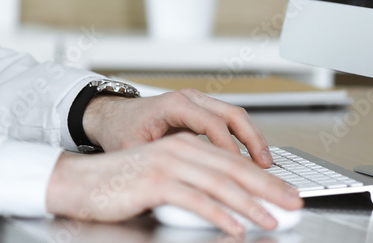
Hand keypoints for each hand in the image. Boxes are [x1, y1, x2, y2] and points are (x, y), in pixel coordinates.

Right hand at [46, 133, 302, 235]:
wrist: (78, 181)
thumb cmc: (118, 185)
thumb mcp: (161, 181)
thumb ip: (192, 186)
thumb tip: (229, 207)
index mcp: (182, 145)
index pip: (232, 162)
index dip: (263, 178)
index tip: (286, 194)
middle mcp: (178, 149)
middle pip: (233, 169)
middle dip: (268, 187)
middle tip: (294, 203)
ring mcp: (166, 164)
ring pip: (219, 183)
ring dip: (251, 204)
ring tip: (272, 220)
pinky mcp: (154, 182)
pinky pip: (195, 199)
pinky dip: (219, 214)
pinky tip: (236, 227)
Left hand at [83, 88, 273, 167]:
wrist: (113, 117)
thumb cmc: (121, 131)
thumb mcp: (134, 150)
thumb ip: (155, 163)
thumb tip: (173, 186)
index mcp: (173, 105)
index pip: (211, 123)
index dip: (228, 147)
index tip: (238, 169)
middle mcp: (188, 99)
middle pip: (232, 114)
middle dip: (253, 140)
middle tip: (265, 166)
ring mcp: (197, 103)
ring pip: (235, 115)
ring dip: (253, 139)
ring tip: (265, 165)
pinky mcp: (201, 111)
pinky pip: (229, 121)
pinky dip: (244, 138)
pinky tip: (252, 159)